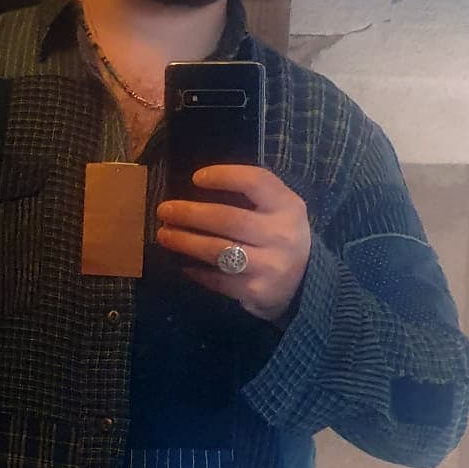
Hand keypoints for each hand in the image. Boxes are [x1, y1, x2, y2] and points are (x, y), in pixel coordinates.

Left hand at [156, 165, 310, 321]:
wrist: (304, 284)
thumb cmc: (280, 237)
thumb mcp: (280, 210)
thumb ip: (252, 195)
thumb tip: (199, 185)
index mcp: (287, 207)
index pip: (255, 182)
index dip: (223, 176)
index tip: (196, 178)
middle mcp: (280, 235)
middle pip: (226, 218)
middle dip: (189, 213)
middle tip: (164, 210)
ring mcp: (269, 265)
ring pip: (217, 251)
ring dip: (184, 241)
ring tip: (165, 235)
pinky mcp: (255, 291)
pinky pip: (217, 279)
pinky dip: (196, 271)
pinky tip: (183, 264)